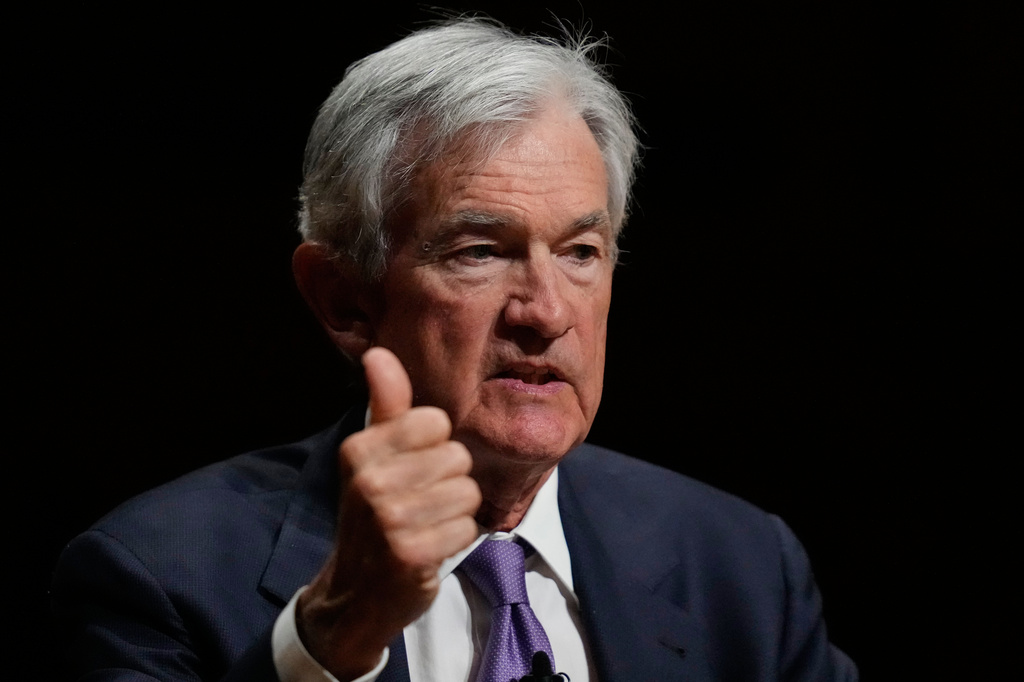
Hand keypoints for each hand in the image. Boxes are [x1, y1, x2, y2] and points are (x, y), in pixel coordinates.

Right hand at [296, 347, 481, 679]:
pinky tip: (429, 549)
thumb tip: (378, 353)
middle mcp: (369, 481)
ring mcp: (388, 519)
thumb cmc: (375, 513)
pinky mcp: (410, 554)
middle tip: (419, 504)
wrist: (355, 592)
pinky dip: (456, 541)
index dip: (434, 447)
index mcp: (359, 449)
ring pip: (467, 493)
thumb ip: (385, 404)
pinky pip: (467, 528)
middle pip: (457, 458)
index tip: (412, 470)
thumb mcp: (373, 456)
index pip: (436, 422)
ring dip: (455, 514)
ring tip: (426, 526)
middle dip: (449, 482)